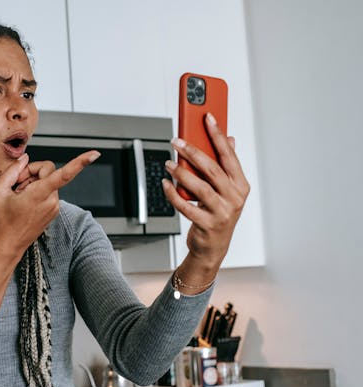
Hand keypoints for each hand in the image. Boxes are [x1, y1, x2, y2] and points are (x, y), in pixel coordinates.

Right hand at [0, 151, 100, 259]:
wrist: (7, 245)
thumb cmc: (1, 220)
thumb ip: (12, 170)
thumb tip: (25, 159)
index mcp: (40, 194)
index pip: (65, 174)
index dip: (81, 162)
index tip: (95, 154)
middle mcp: (52, 201)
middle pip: (48, 171)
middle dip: (32, 172)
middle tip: (16, 184)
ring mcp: (54, 207)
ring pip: (48, 180)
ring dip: (33, 182)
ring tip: (19, 196)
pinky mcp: (54, 210)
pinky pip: (49, 191)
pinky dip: (37, 191)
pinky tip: (25, 201)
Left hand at [162, 113, 249, 283]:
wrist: (213, 247)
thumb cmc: (217, 214)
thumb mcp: (226, 190)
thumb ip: (226, 166)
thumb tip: (230, 139)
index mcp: (241, 185)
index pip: (229, 155)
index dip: (218, 135)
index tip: (207, 117)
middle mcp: (234, 198)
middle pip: (212, 169)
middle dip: (193, 152)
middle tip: (177, 141)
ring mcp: (222, 212)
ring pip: (199, 186)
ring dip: (181, 172)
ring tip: (169, 162)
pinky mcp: (207, 224)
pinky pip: (186, 206)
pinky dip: (173, 194)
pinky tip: (166, 183)